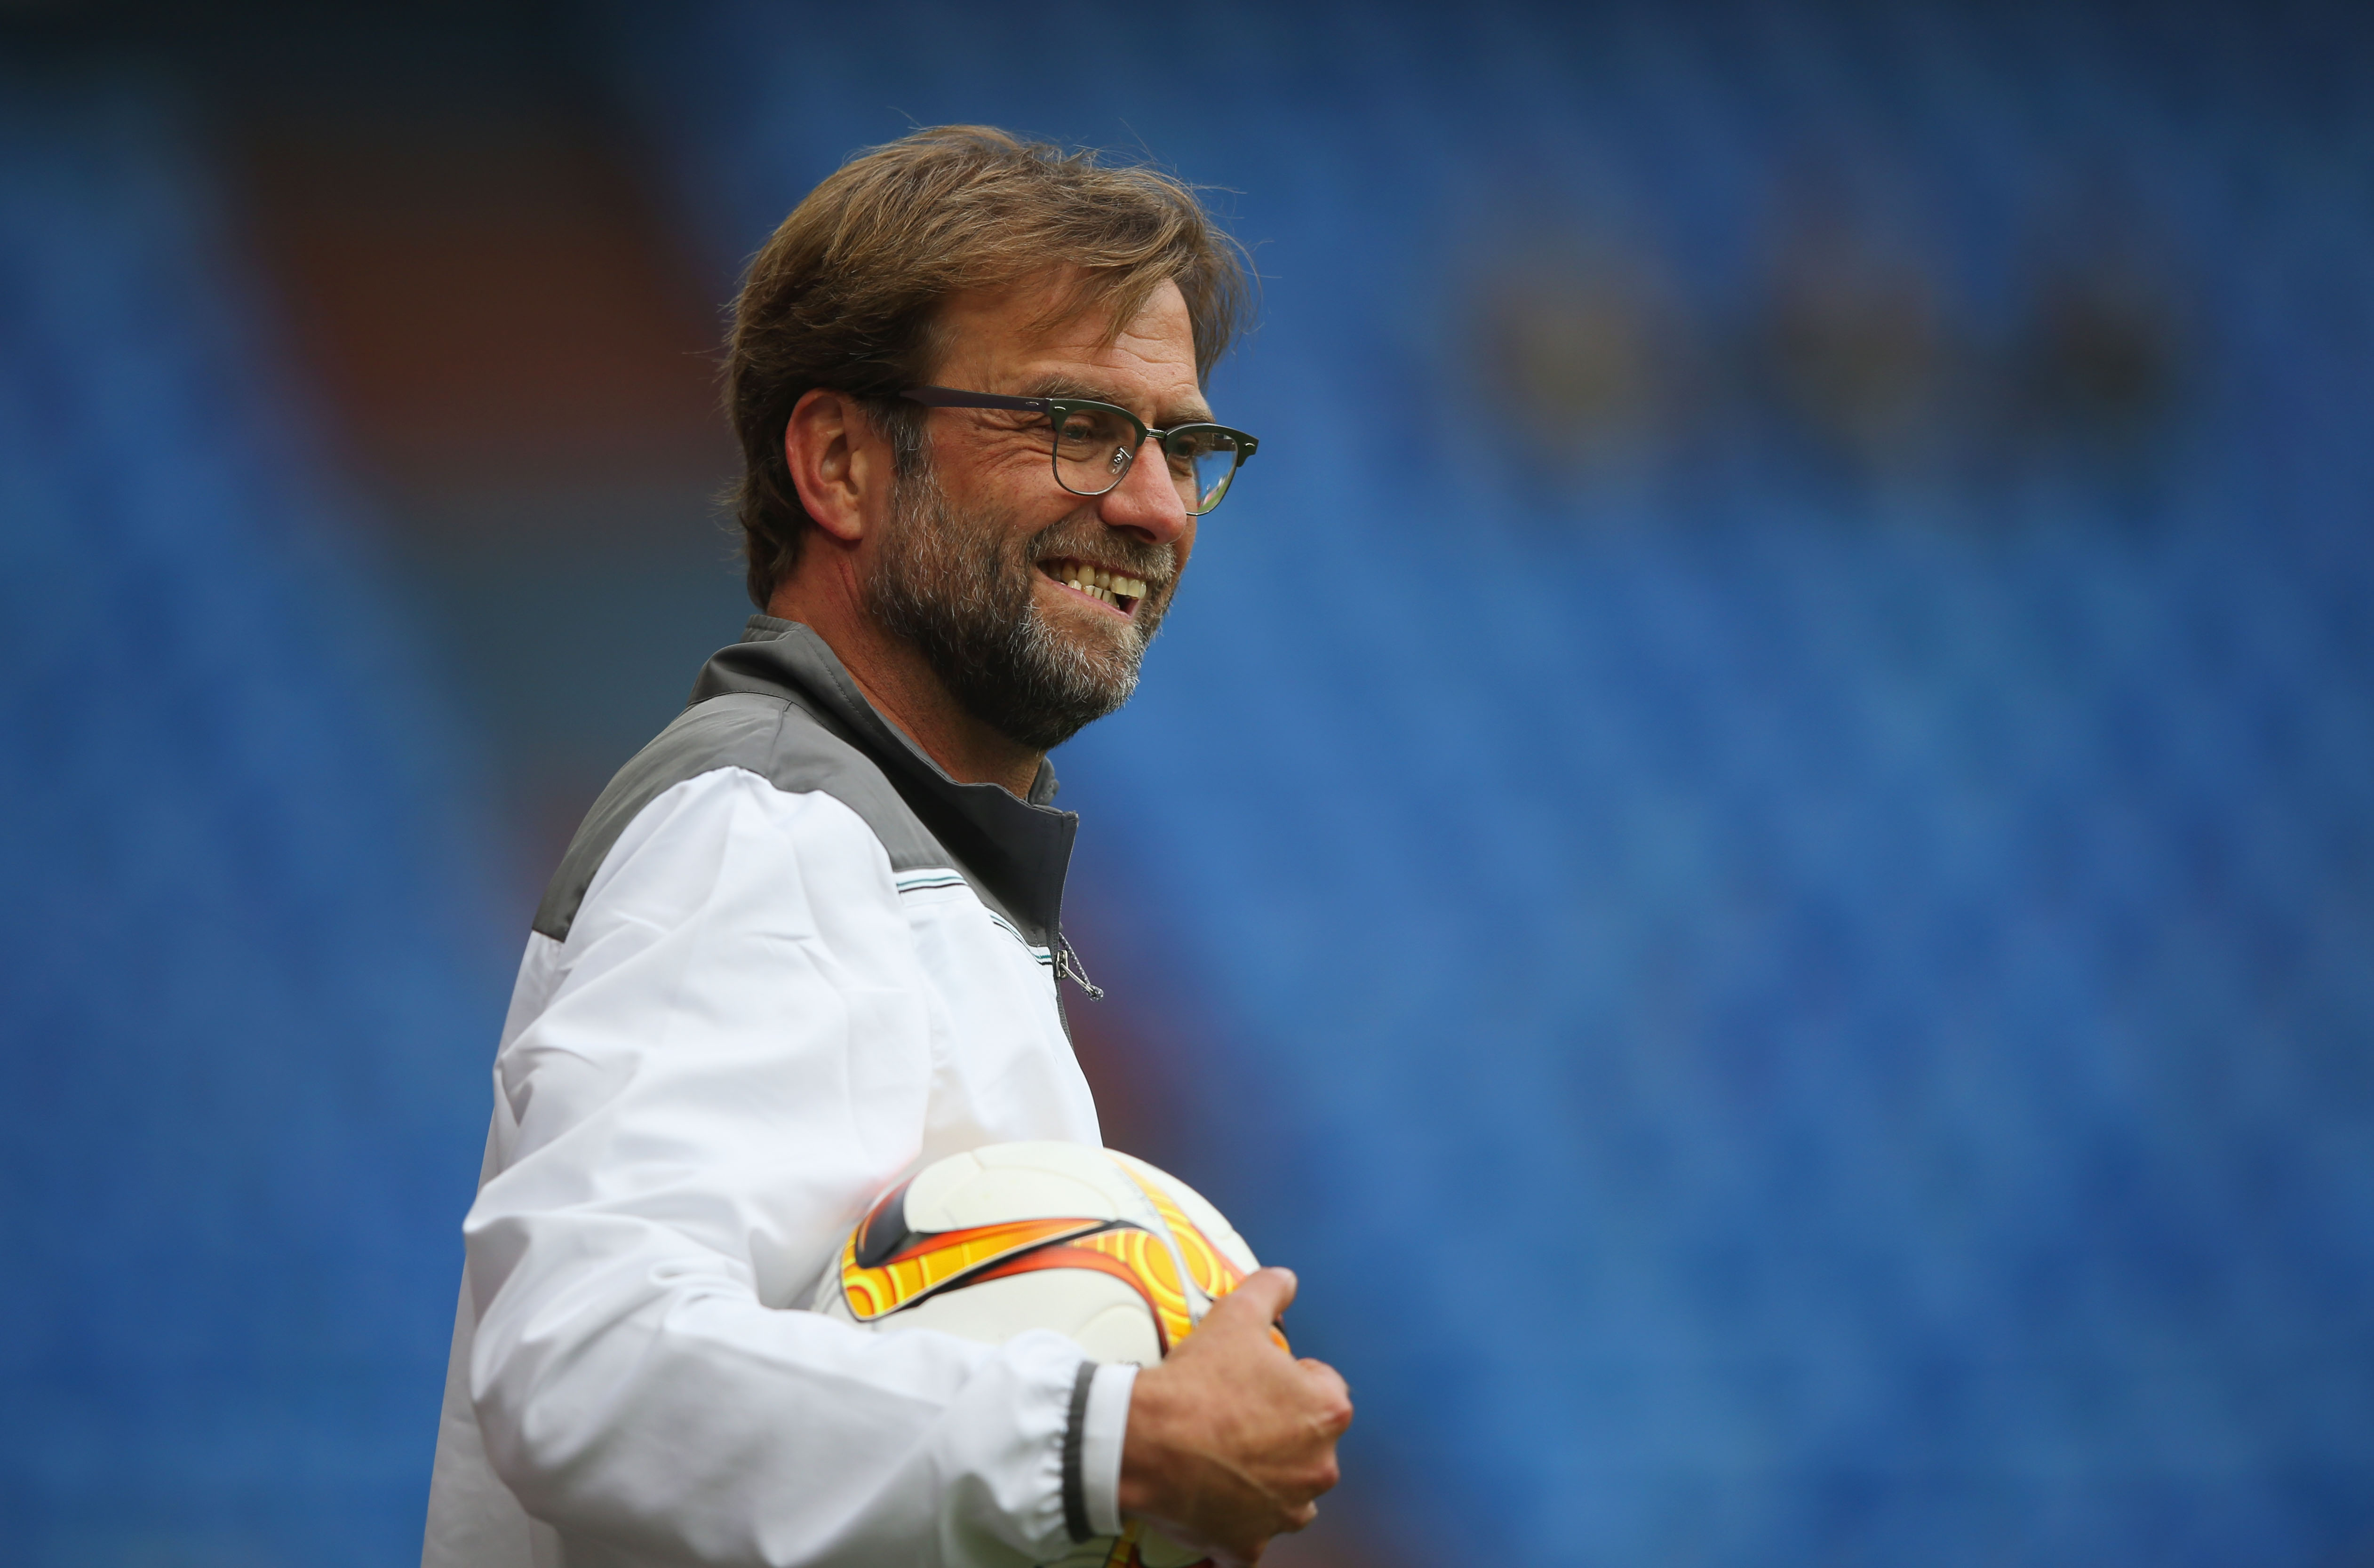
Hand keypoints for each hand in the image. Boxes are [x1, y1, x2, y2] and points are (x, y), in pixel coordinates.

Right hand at [1116, 1268, 1352, 1566]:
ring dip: (1264, 1479)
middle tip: (1233, 1416)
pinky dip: (1233, 1521)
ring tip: (1221, 1456)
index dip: (1288, 1379)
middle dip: (1280, 1431)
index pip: (1323, 1389)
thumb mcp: (1235, 1316)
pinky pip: (1248, 1535)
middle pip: (1306, 1444)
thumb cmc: (1195, 1382)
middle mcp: (1319, 1468)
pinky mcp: (1249, 1544)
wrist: (1142, 1440)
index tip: (1256, 1380)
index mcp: (1327, 1412)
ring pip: (1285, 1492)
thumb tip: (1286, 1279)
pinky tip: (1208, 1497)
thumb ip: (1269, 1290)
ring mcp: (1285, 1512)